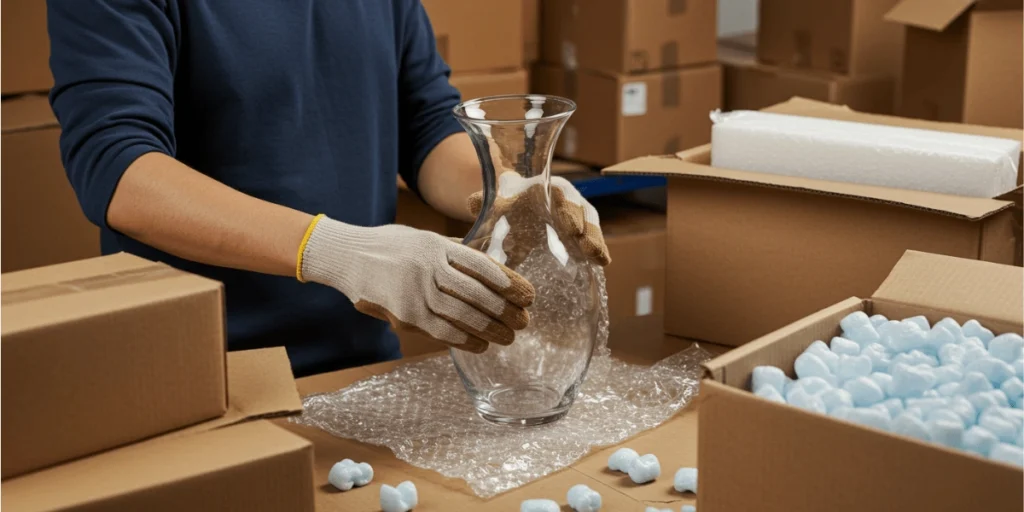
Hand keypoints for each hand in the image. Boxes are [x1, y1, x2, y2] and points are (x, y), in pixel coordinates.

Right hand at [300, 217, 534, 352]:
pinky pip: (441, 331)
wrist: (346, 256)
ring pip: (462, 314)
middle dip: (505, 310)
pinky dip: (465, 339)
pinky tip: (482, 344)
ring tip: (510, 336)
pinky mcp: (404, 314)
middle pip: (477, 292)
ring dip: (491, 328)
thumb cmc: (388, 246)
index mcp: (437, 245)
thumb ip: (452, 250)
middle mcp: (428, 267)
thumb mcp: (422, 238)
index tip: (528, 294)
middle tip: (525, 320)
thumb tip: (487, 266)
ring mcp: (415, 291)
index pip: (482, 265)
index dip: (509, 282)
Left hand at [468, 172, 610, 267]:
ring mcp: (577, 218)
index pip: (562, 193)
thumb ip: (484, 202)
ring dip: (595, 240)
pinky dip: (598, 250)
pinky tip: (603, 263)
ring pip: (591, 225)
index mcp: (548, 187)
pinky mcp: (580, 235)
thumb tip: (472, 203)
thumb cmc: (508, 205)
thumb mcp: (496, 203)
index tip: (568, 224)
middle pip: (582, 210)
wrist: (514, 211)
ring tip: (599, 258)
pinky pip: (592, 240)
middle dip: (586, 227)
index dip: (567, 207)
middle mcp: (567, 200)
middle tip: (584, 243)